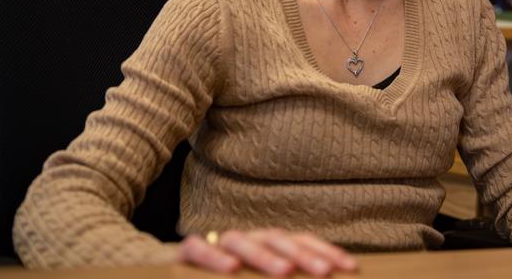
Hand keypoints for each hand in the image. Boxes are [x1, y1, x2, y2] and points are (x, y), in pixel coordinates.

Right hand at [178, 228, 357, 274]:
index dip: (325, 252)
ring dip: (265, 256)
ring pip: (243, 240)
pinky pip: (198, 248)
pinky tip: (230, 269)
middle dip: (304, 255)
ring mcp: (216, 244)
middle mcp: (246, 240)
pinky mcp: (184, 253)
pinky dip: (214, 256)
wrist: (161, 272)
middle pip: (277, 239)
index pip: (301, 243)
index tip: (350, 267)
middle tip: (325, 273)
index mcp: (267, 247)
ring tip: (285, 272)